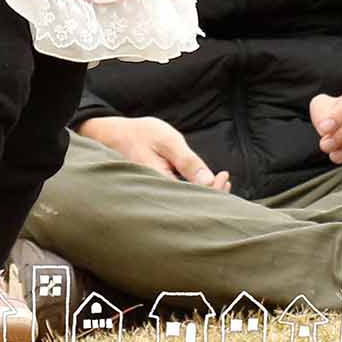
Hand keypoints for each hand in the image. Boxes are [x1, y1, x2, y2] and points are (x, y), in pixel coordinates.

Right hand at [75, 115, 232, 192]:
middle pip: (190, 206)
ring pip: (184, 202)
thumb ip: (187, 161)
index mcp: (160, 184)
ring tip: (221, 180)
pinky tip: (204, 181)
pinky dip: (194, 189)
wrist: (116, 135)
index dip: (213, 192)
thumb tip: (207, 181)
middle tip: (225, 178)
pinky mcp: (156, 189)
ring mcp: (156, 194)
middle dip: (212, 196)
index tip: (223, 176)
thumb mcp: (168, 141)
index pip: (193, 200)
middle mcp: (157, 195)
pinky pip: (178, 195)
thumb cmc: (142, 135)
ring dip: (205, 193)